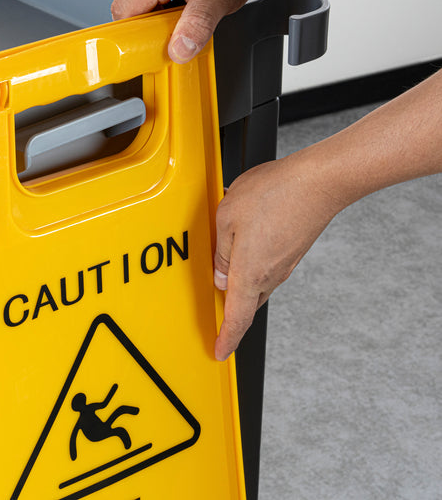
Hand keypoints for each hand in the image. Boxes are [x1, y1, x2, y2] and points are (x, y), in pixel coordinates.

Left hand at [213, 149, 342, 360]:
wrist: (320, 181)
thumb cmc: (274, 194)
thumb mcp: (227, 217)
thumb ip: (220, 250)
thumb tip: (219, 275)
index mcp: (250, 273)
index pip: (237, 318)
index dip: (227, 338)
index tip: (218, 352)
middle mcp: (271, 274)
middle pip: (247, 302)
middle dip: (231, 310)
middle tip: (214, 313)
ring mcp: (285, 263)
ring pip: (257, 282)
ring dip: (240, 282)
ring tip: (223, 268)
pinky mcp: (293, 249)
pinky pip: (268, 266)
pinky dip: (253, 264)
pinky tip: (244, 243)